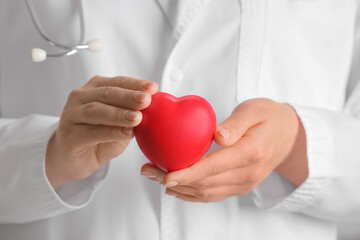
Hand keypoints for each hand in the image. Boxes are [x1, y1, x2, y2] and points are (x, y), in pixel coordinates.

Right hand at [46, 76, 157, 188]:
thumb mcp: (120, 123)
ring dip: (119, 114)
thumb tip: (155, 107)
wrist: (72, 160)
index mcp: (95, 89)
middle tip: (146, 100)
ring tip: (137, 118)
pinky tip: (126, 133)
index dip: (136, 84)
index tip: (153, 88)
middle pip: (107, 93)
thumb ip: (133, 114)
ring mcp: (71, 116)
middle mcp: (80, 98)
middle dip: (129, 96)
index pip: (118, 82)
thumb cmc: (98, 138)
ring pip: (96, 110)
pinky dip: (110, 132)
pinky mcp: (68, 136)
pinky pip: (90, 132)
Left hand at [140, 98, 307, 202]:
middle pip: (205, 184)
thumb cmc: (269, 117)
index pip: (214, 167)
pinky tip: (175, 187)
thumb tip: (218, 137)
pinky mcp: (240, 186)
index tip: (165, 175)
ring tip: (154, 177)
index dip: (188, 173)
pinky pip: (212, 195)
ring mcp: (244, 184)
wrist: (289, 136)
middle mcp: (247, 174)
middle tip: (148, 171)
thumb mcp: (255, 110)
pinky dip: (191, 193)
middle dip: (174, 181)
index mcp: (251, 152)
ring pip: (206, 193)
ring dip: (179, 189)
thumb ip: (236, 123)